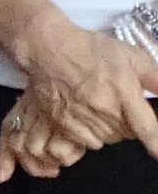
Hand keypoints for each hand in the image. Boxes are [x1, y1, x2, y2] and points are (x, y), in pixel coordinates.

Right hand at [3, 23, 157, 178]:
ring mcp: (82, 118)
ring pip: (106, 140)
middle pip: (126, 135)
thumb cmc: (91, 50)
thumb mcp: (132, 57)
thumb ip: (156, 79)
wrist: (48, 48)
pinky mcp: (63, 124)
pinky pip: (86, 141)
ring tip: (99, 108)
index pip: (148, 129)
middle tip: (117, 105)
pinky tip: (85, 114)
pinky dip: (89, 133)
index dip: (157, 145)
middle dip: (126, 125)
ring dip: (107, 129)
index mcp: (124, 90)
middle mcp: (103, 107)